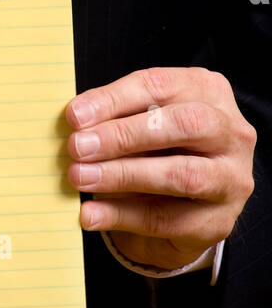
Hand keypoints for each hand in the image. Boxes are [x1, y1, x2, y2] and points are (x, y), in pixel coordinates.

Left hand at [64, 67, 255, 270]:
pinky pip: (168, 219)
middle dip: (125, 135)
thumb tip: (75, 120)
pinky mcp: (218, 221)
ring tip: (80, 177)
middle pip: (185, 124)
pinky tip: (90, 214)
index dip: (115, 99)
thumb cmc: (157, 153)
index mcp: (208, 92)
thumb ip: (114, 119)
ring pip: (182, 175)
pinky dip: (122, 216)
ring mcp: (231, 178)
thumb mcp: (139, 125)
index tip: (75, 116)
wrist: (182, 209)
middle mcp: (231, 132)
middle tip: (78, 147)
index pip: (162, 86)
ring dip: (124, 175)